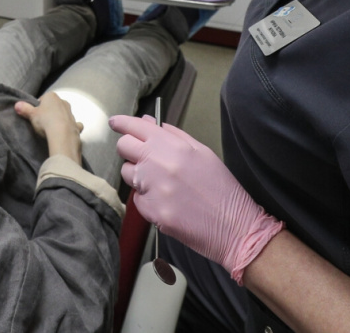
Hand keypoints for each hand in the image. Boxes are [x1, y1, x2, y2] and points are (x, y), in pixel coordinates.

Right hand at [16, 92, 82, 162]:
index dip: (39, 107)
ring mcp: (71, 113)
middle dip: (50, 112)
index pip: (43, 99)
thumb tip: (17, 104)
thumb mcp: (31, 114)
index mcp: (52, 96)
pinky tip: (67, 132)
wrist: (62, 135)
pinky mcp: (76, 125)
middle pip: (55, 106)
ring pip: (65, 114)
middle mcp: (63, 102)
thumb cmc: (45, 121)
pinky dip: (72, 127)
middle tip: (42, 122)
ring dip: (60, 119)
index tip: (35, 115)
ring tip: (52, 129)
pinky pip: (74, 124)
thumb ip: (24, 108)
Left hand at [109, 115, 282, 283]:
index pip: (136, 127)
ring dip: (138, 176)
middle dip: (129, 149)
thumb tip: (149, 122)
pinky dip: (147, 199)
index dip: (122, 123)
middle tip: (142, 156)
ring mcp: (152, 189)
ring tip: (162, 184)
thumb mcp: (203, 152)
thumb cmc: (221, 188)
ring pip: (128, 174)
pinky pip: (137, 199)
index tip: (115, 123)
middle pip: (124, 147)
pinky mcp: (150, 212)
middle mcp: (158, 164)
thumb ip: (173, 135)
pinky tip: (167, 202)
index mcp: (173, 146)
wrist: (235, 227)